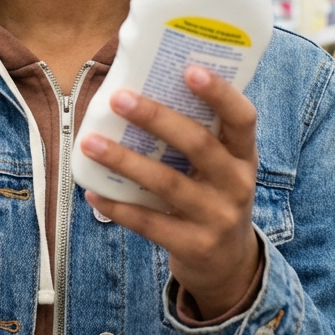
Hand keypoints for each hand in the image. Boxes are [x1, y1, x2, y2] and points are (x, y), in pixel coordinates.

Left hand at [80, 65, 259, 318]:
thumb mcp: (222, 168)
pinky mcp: (194, 246)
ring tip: (90, 142)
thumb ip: (198, 136)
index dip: (220, 93)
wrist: (229, 265)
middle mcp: (237, 184)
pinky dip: (118, 207)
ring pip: (167, 183)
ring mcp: (217, 217)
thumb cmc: (214, 196)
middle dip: (156, 118)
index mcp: (244, 155)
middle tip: (118, 98)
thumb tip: (140, 87)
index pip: (243, 118)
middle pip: (198, 144)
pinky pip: (149, 223)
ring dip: (124, 160)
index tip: (189, 70)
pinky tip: (93, 192)